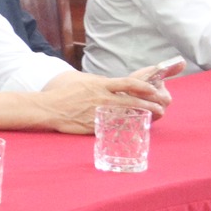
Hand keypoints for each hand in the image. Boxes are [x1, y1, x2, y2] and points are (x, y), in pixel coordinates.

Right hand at [32, 70, 169, 134]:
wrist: (50, 108)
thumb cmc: (66, 94)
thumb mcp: (85, 83)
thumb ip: (102, 85)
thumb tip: (116, 87)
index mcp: (101, 85)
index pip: (129, 83)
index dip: (145, 87)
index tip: (154, 90)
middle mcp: (104, 98)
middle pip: (134, 101)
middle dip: (150, 105)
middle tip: (161, 108)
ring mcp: (101, 113)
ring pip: (129, 115)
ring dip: (144, 116)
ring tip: (153, 118)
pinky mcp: (97, 125)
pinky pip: (117, 126)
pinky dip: (128, 127)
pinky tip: (136, 128)